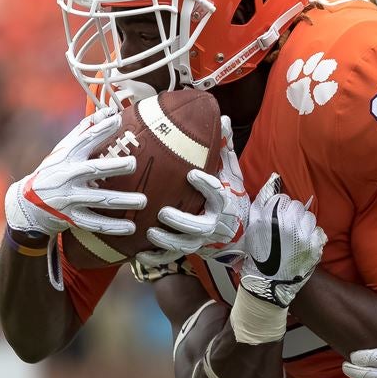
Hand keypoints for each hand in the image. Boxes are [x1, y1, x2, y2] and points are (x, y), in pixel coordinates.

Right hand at [4, 107, 145, 236]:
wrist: (27, 204)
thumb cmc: (53, 171)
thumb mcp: (63, 151)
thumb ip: (84, 131)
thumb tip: (108, 111)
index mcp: (66, 157)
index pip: (83, 140)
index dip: (100, 130)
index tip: (117, 119)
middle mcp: (66, 177)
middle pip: (92, 170)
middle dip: (113, 166)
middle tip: (133, 164)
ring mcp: (68, 199)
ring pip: (98, 200)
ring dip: (122, 201)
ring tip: (143, 201)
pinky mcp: (71, 218)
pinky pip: (95, 223)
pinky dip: (113, 227)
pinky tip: (132, 228)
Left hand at [140, 116, 249, 264]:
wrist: (238, 229)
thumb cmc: (229, 194)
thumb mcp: (231, 171)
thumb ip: (224, 148)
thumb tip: (225, 118)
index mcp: (224, 201)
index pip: (217, 193)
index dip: (205, 185)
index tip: (191, 175)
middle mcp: (214, 224)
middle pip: (199, 227)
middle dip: (181, 222)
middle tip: (163, 212)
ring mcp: (201, 240)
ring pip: (184, 245)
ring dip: (166, 241)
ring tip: (149, 232)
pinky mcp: (190, 251)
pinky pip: (171, 259)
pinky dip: (155, 258)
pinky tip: (138, 254)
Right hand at [237, 173, 325, 307]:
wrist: (269, 283)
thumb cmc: (258, 254)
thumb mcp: (252, 226)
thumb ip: (261, 201)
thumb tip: (274, 179)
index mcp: (272, 218)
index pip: (282, 199)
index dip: (278, 208)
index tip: (275, 219)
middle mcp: (289, 224)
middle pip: (297, 206)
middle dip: (291, 214)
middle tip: (284, 228)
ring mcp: (304, 235)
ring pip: (309, 217)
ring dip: (302, 223)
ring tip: (293, 236)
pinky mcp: (315, 245)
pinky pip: (317, 231)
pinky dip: (311, 235)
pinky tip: (301, 244)